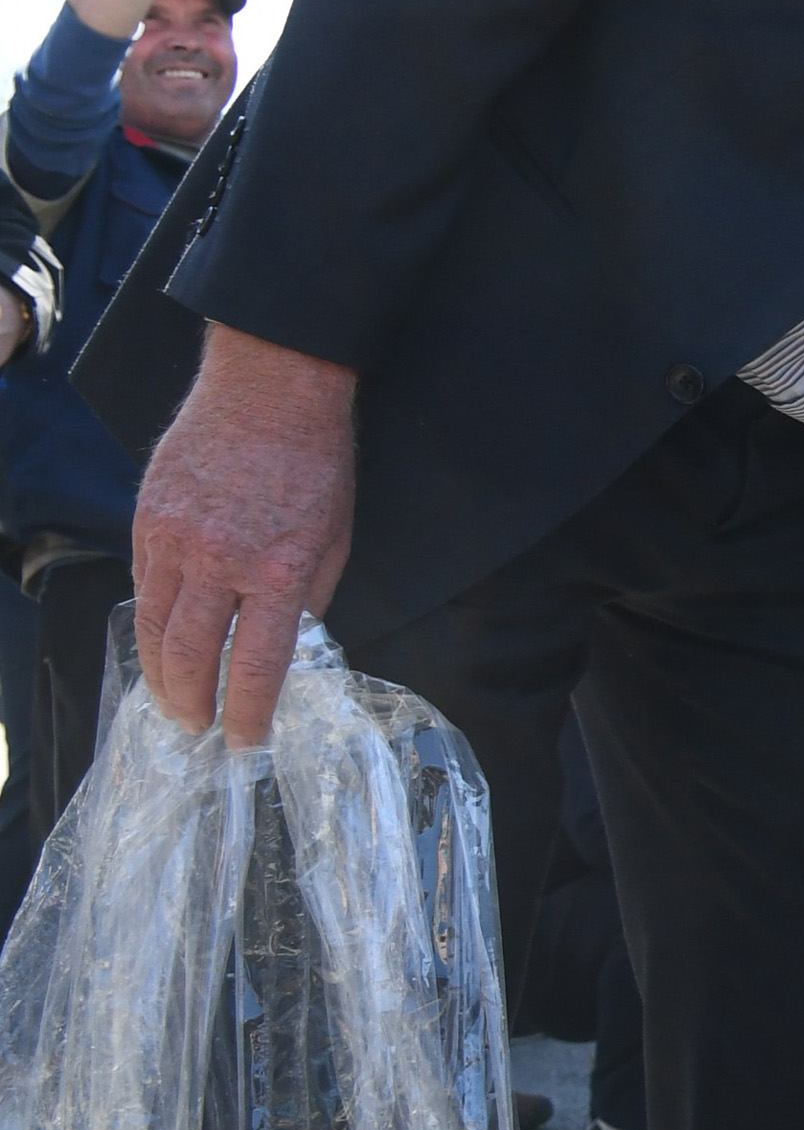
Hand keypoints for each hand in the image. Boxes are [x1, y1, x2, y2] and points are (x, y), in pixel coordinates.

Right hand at [134, 325, 359, 746]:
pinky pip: (142, 585)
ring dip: (159, 674)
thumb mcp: (335, 537)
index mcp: (279, 571)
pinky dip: (148, 623)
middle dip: (192, 703)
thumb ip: (309, 597)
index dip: (248, 712)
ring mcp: (175, 538)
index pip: (256, 664)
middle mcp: (221, 560)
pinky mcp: (147, 518)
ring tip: (172, 702)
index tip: (246, 740)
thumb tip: (290, 646)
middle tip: (196, 729)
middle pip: (191, 654)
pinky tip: (156, 646)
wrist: (270, 388)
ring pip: (153, 626)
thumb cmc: (315, 462)